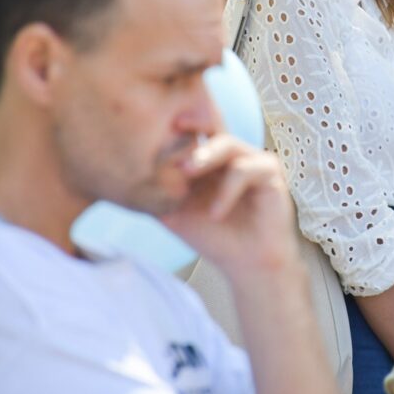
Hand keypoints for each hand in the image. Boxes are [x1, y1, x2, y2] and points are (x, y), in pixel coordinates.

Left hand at [160, 134, 297, 278]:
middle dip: (187, 142)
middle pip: (209, 131)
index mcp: (211, 159)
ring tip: (186, 173)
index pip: (194, 133)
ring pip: (228, 144)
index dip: (178, 128)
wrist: (247, 265)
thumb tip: (122, 181)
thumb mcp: (177, 214)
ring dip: (205, 157)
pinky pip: (245, 169)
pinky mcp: (270, 172)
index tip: (157, 130)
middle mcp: (233, 154)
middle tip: (169, 156)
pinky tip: (216, 213)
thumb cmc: (215, 238)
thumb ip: (157, 195)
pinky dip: (227, 190)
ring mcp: (253, 159)